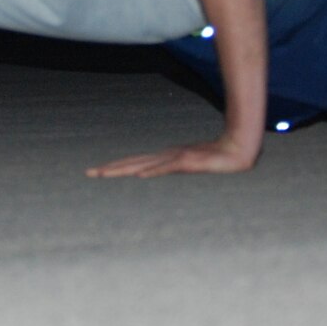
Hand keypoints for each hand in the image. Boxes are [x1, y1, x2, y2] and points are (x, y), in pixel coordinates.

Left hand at [87, 134, 257, 178]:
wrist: (238, 150)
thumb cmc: (215, 157)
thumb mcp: (190, 165)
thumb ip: (176, 167)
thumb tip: (162, 172)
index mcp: (164, 158)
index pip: (134, 163)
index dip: (115, 167)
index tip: (96, 171)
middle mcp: (165, 156)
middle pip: (132, 163)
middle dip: (110, 168)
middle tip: (88, 173)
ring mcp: (175, 158)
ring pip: (144, 165)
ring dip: (124, 170)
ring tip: (104, 174)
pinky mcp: (188, 161)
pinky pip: (167, 167)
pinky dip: (152, 171)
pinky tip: (140, 176)